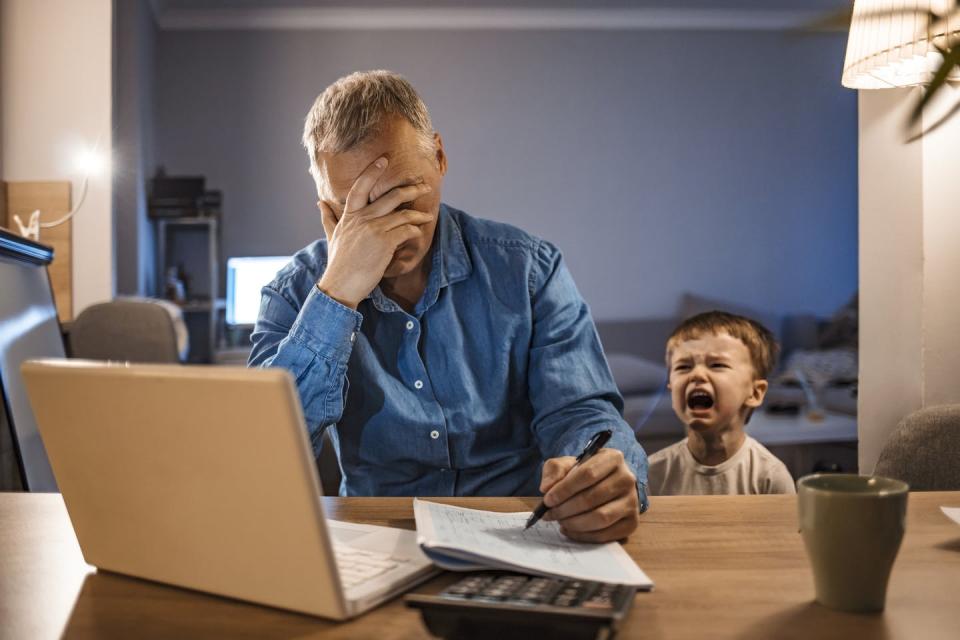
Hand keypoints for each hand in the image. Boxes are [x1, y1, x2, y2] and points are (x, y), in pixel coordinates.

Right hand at [316, 157, 433, 307]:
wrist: (341, 285)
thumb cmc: (338, 264)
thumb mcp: (331, 237)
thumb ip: (328, 218)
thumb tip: (319, 202)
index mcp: (349, 216)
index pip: (360, 187)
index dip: (372, 171)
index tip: (384, 159)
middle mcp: (362, 219)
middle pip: (391, 197)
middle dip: (410, 189)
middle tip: (424, 186)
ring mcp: (374, 230)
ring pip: (403, 214)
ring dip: (418, 214)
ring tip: (428, 216)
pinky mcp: (385, 243)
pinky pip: (406, 231)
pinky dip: (414, 231)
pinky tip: (418, 233)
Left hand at [539, 448, 639, 542]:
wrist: (604, 484)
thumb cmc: (583, 473)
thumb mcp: (567, 464)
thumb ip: (555, 470)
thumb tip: (546, 488)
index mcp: (613, 458)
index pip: (588, 474)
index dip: (565, 489)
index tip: (547, 499)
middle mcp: (628, 479)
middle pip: (593, 497)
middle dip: (566, 508)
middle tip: (549, 514)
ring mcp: (632, 502)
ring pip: (601, 518)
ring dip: (574, 523)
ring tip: (559, 521)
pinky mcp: (632, 523)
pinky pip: (606, 535)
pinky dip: (583, 536)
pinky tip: (569, 530)